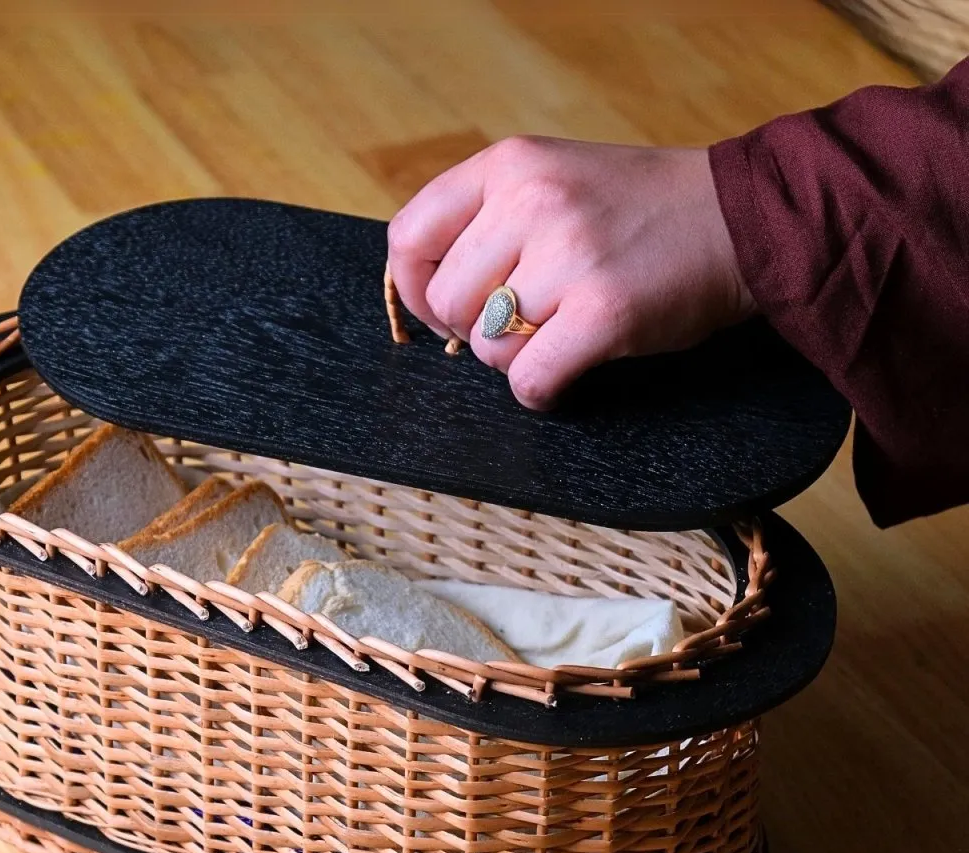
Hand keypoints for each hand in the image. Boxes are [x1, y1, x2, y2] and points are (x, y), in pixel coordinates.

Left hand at [386, 136, 754, 408]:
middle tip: (523, 322)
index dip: (414, 289)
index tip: (442, 311)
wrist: (738, 216)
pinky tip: (565, 375)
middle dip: (477, 329)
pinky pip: (530, 380)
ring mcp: (569, 257)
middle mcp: (532, 203)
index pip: (409, 238)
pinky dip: (541, 391)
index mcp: (509, 165)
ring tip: (558, 335)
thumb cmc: (635, 210)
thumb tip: (425, 293)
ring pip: (487, 348)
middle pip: (447, 304)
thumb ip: (485, 218)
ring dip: (516, 359)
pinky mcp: (603, 313)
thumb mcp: (550, 178)